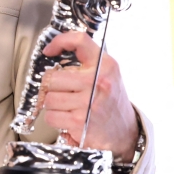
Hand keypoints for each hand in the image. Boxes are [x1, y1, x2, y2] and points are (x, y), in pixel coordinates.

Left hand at [40, 31, 138, 160]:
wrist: (125, 132)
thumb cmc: (111, 101)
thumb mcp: (107, 74)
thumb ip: (86, 61)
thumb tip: (53, 51)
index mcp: (105, 65)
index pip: (80, 41)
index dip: (60, 41)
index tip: (49, 51)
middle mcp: (98, 81)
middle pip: (52, 77)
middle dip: (52, 86)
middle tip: (62, 91)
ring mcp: (88, 102)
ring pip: (48, 98)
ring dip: (53, 104)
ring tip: (68, 105)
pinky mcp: (79, 121)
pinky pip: (51, 116)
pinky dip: (55, 119)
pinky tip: (68, 118)